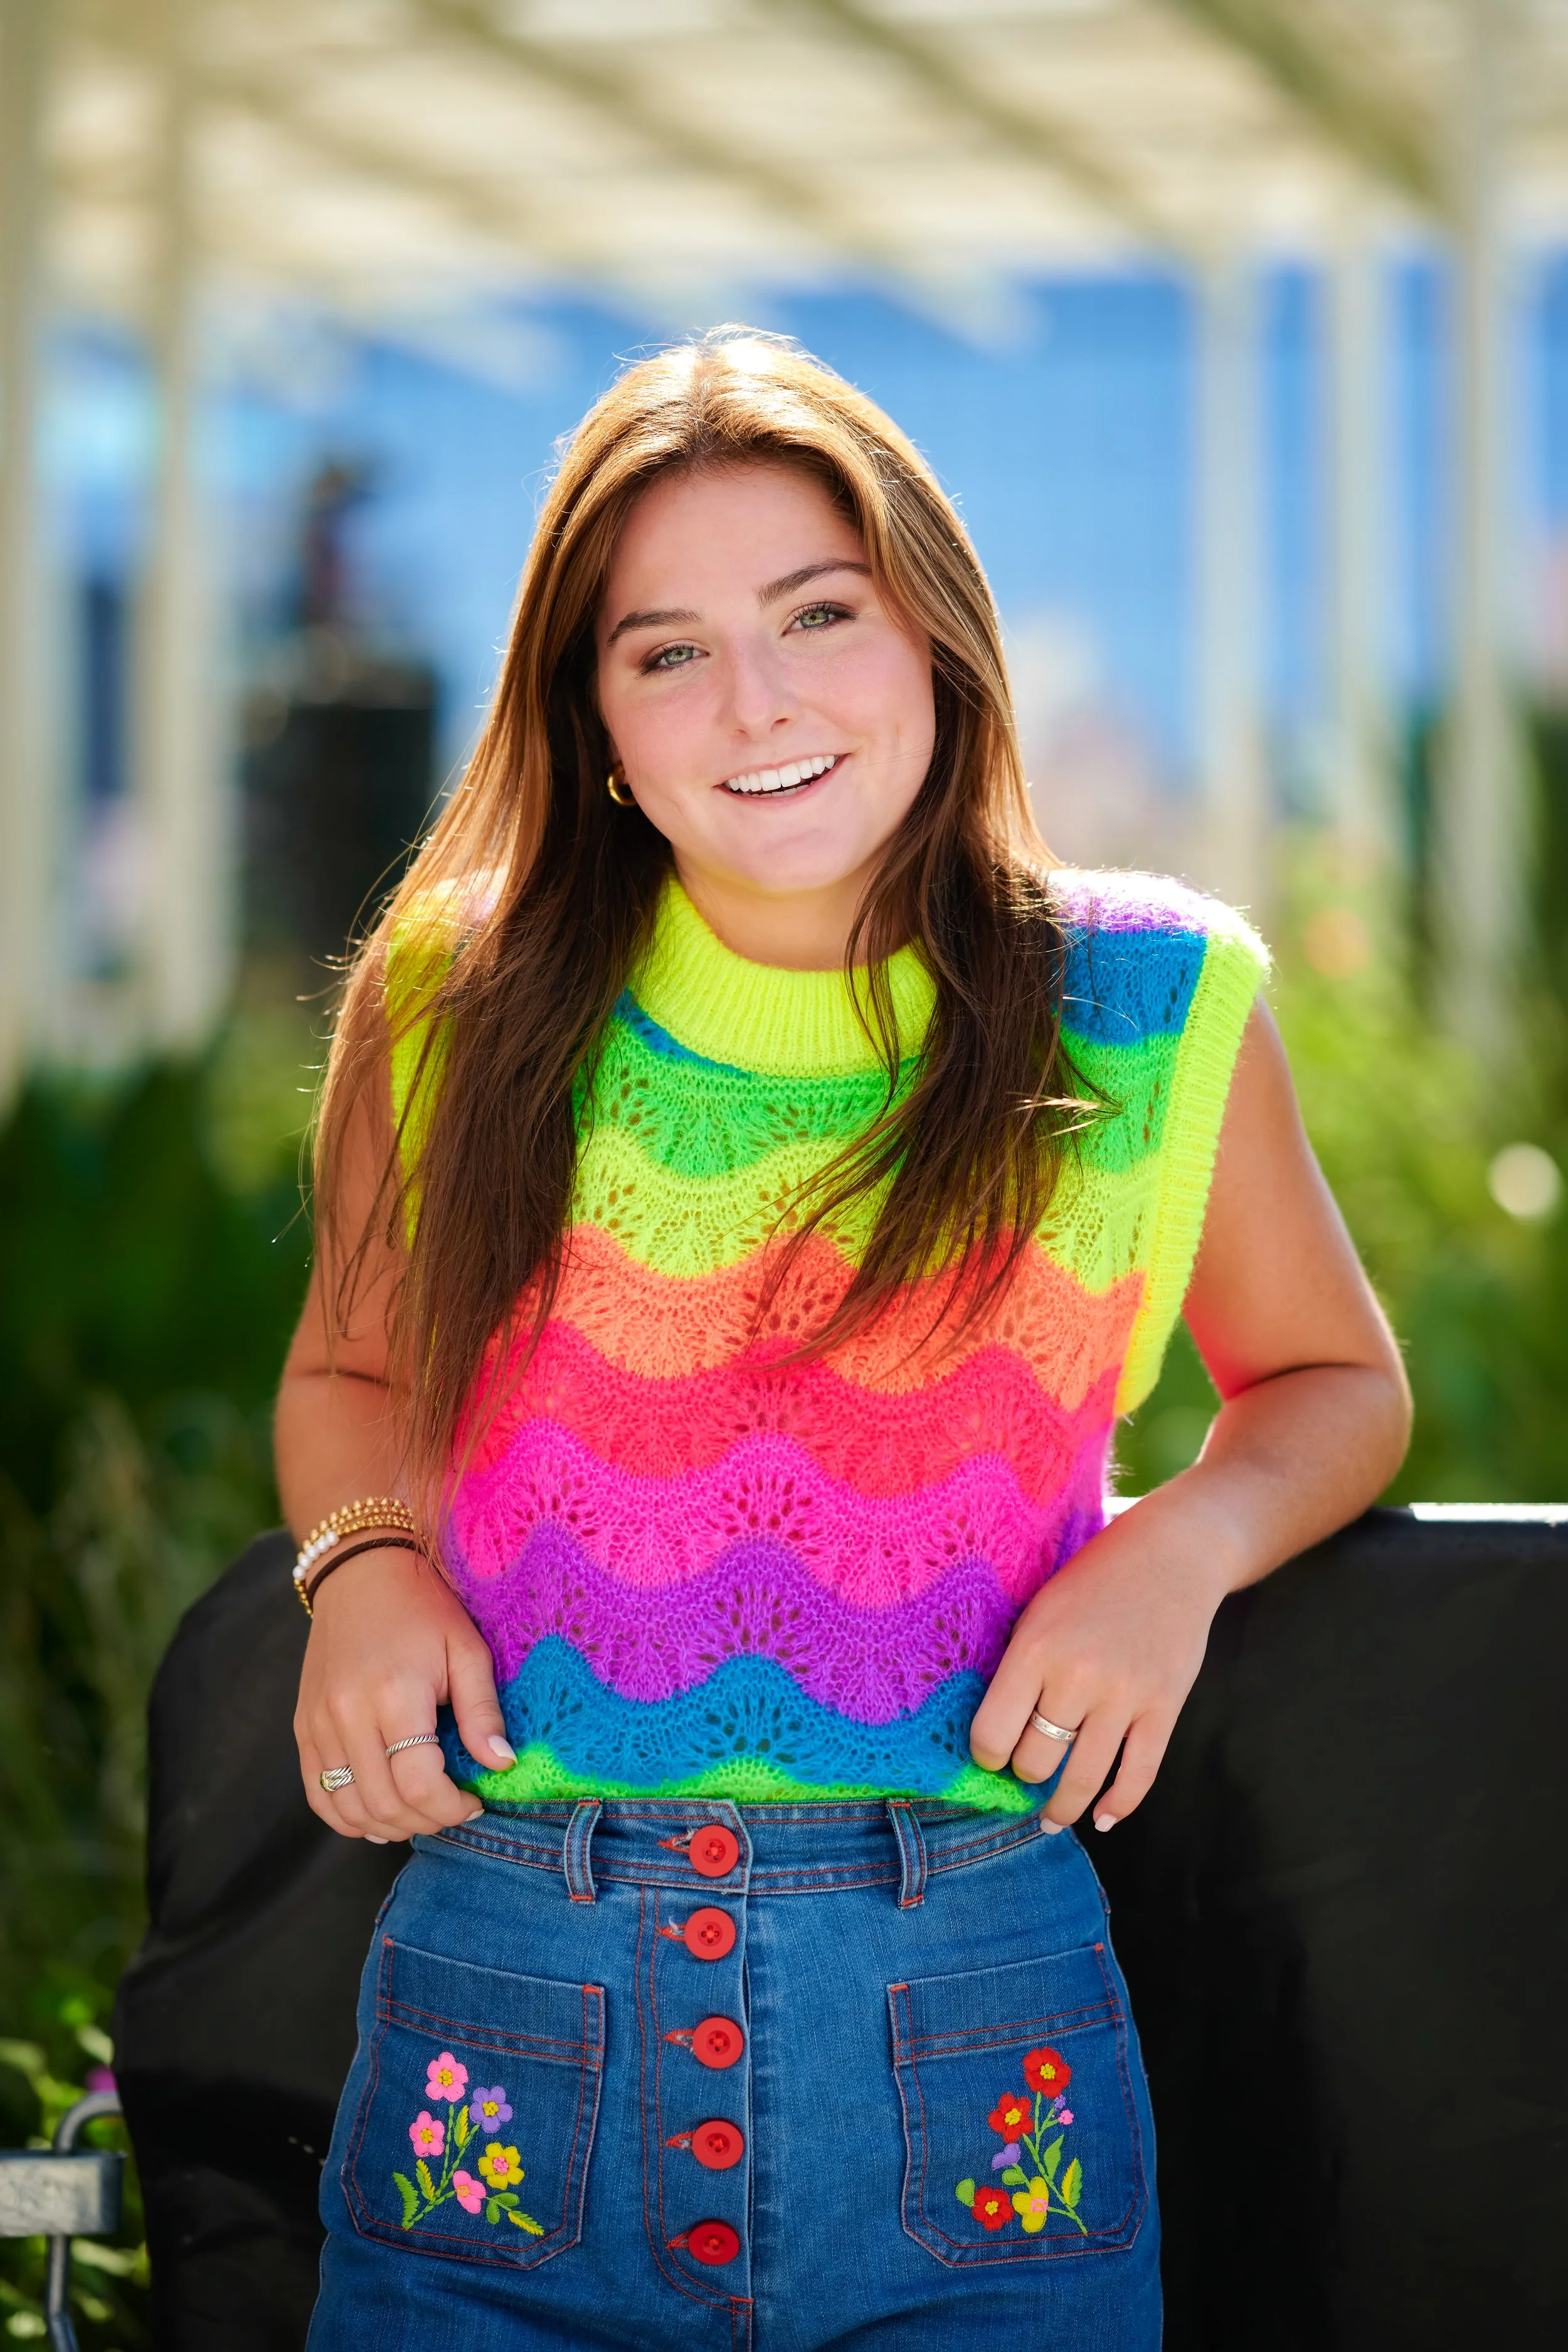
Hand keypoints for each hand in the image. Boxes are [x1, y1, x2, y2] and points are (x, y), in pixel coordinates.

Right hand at [294, 1545, 515, 1841]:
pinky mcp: (304, 1728)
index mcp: (394, 1694)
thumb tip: (501, 1765)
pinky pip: (318, 1794)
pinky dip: (348, 1817)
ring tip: (422, 1811)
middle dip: (427, 1820)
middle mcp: (347, 1715)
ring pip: (348, 1808)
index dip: (451, 1808)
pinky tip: (380, 1813)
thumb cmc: (423, 1607)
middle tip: (453, 1808)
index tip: (474, 1801)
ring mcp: (318, 1724)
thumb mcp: (466, 1648)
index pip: (419, 1783)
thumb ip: (482, 1710)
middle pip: (384, 1803)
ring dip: (389, 1825)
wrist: (361, 1572)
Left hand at [968, 1494, 1231, 1833]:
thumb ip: (1017, 1664)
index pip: (992, 1732)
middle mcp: (1077, 1676)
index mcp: (1035, 1648)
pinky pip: (1139, 1775)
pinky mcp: (1164, 1707)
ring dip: (1063, 1807)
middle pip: (1036, 1761)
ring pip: (1084, 1778)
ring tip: (1051, 1818)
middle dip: (1025, 1776)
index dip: (986, 1755)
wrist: (1172, 1553)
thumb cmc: (1093, 1578)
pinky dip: (1119, 1805)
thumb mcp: (1039, 1608)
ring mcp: (1125, 1695)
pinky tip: (1103, 1818)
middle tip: (1024, 1776)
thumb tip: (992, 1730)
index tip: (990, 1756)